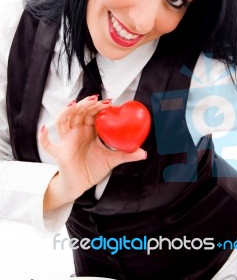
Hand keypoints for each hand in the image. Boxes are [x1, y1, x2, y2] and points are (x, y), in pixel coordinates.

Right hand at [38, 95, 146, 210]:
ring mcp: (67, 141)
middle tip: (97, 101)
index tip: (109, 102)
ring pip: (63, 121)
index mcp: (88, 131)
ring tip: (76, 105)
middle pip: (78, 113)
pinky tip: (44, 129)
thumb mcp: (112, 160)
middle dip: (86, 104)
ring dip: (68, 111)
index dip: (98, 106)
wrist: (80, 185)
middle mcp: (76, 132)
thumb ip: (127, 155)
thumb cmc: (92, 168)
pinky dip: (44, 137)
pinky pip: (49, 145)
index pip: (92, 113)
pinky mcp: (59, 153)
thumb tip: (144, 152)